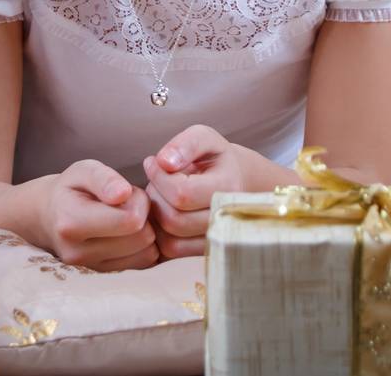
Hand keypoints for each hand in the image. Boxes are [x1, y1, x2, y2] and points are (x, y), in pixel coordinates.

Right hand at [35, 160, 158, 271]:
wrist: (47, 218)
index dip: (139, 201)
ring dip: (144, 232)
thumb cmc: (69, 190)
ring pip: (147, 253)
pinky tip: (127, 234)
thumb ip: (103, 178)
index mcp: (72, 222)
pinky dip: (143, 247)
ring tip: (125, 218)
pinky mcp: (104, 277)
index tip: (128, 192)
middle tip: (127, 204)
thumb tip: (123, 193)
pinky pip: (144, 264)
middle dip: (143, 216)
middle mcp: (79, 252)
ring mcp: (91, 269)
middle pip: (142, 238)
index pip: (130, 220)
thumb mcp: (82, 170)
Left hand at [142, 125, 266, 259]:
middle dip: (156, 196)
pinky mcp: (205, 251)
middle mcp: (228, 219)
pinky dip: (160, 232)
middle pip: (173, 219)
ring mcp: (218, 239)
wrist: (237, 180)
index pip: (182, 193)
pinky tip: (165, 210)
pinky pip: (172, 250)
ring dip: (157, 215)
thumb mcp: (204, 138)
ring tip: (162, 193)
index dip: (159, 177)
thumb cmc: (215, 157)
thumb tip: (164, 162)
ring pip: (170, 239)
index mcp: (229, 188)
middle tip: (157, 179)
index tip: (154, 162)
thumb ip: (185, 144)